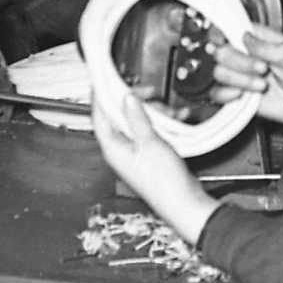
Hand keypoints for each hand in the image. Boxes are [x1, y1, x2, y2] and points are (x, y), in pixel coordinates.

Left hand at [92, 88, 220, 243]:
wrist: (183, 204)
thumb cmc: (164, 182)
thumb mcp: (150, 143)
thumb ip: (137, 118)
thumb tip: (127, 98)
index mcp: (112, 148)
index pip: (99, 115)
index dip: (102, 95)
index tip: (106, 79)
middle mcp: (120, 149)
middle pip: (121, 115)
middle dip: (138, 102)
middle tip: (152, 94)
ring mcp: (135, 152)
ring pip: (139, 121)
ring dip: (156, 112)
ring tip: (172, 113)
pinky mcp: (149, 154)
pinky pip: (152, 130)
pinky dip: (163, 123)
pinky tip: (178, 119)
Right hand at [211, 24, 282, 141]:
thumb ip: (265, 46)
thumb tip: (245, 37)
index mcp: (256, 38)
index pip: (229, 29)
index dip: (220, 33)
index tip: (223, 41)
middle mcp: (244, 54)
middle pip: (222, 52)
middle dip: (241, 62)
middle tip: (263, 68)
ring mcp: (239, 74)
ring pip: (219, 72)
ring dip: (241, 80)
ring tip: (262, 84)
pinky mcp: (236, 93)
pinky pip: (218, 92)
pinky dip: (228, 94)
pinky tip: (243, 94)